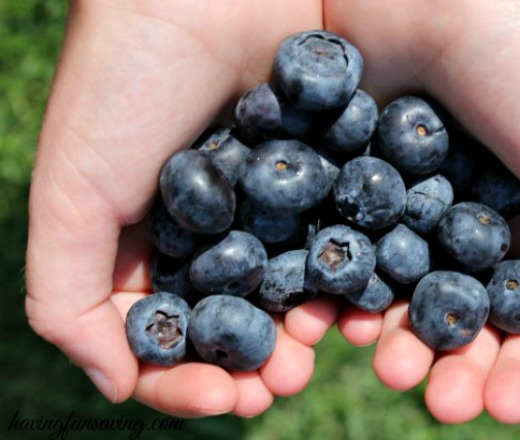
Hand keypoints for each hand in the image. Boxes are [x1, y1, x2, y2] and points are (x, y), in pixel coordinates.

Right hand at [24, 0, 338, 417]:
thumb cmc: (123, 82)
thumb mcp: (73, 193)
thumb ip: (67, 295)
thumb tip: (113, 387)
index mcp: (151, 241)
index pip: (167, 334)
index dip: (186, 377)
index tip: (218, 398)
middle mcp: (215, 228)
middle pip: (238, 320)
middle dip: (255, 365)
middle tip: (277, 387)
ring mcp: (276, 201)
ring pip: (294, 287)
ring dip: (305, 331)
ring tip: (313, 353)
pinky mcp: (329, 169)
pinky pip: (345, 235)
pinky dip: (351, 276)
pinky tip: (359, 304)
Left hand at [325, 0, 519, 423]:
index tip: (498, 408)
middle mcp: (469, 217)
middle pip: (460, 314)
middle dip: (453, 364)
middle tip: (437, 399)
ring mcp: (403, 201)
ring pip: (395, 292)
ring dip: (392, 338)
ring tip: (385, 363)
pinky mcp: (343, 181)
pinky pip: (337, 251)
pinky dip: (332, 292)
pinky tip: (325, 323)